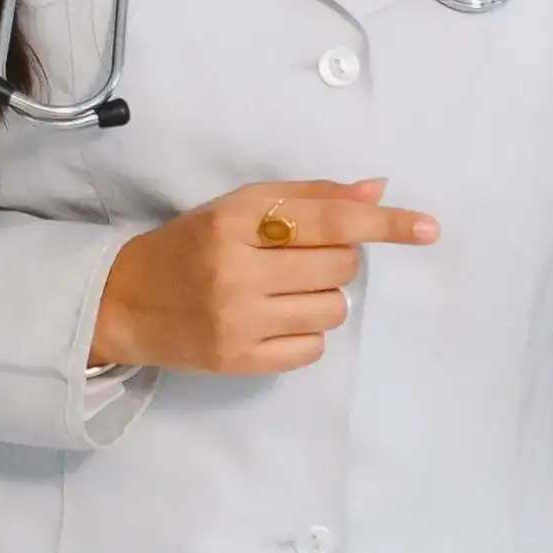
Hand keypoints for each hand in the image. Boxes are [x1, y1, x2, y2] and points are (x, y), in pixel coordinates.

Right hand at [92, 177, 437, 375]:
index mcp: (236, 221)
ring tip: (285, 291)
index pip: (329, 219)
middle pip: (340, 265)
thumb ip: (310, 196)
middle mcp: (237, 271)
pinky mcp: (239, 362)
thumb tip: (377, 191)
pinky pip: (314, 348)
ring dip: (324, 297)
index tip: (427, 228)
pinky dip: (307, 333)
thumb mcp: (241, 206)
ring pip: (334, 309)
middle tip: (299, 259)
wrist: (124, 301)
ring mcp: (238, 321)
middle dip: (336, 259)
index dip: (384, 223)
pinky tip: (274, 320)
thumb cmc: (193, 244)